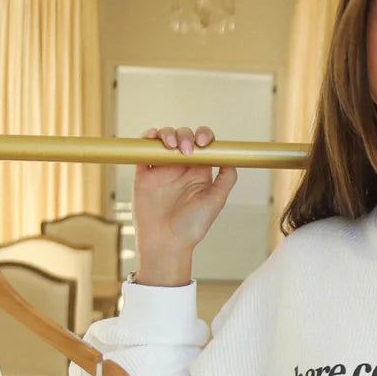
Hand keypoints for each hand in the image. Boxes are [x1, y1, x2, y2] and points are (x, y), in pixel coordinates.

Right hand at [133, 125, 237, 284]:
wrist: (165, 242)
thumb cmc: (192, 226)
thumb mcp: (216, 201)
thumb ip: (226, 178)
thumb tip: (232, 156)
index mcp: (199, 172)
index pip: (203, 144)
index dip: (204, 136)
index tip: (203, 142)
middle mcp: (181, 168)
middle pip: (183, 136)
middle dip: (186, 135)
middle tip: (186, 150)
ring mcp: (162, 169)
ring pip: (164, 139)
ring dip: (168, 134)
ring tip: (171, 145)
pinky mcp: (144, 173)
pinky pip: (144, 149)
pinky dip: (147, 138)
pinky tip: (153, 137)